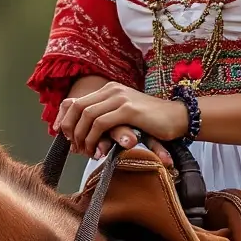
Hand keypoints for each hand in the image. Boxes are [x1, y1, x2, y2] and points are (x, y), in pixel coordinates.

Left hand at [53, 82, 187, 162]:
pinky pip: (101, 124)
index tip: (63, 137)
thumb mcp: (125, 116)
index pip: (76, 101)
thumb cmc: (152, 121)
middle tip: (75, 148)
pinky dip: (94, 138)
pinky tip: (98, 150)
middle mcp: (112, 89)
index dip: (65, 119)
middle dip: (71, 130)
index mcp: (109, 89)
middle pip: (77, 107)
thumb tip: (82, 135)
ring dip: (82, 137)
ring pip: (87, 116)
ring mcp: (120, 98)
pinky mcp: (128, 110)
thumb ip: (106, 118)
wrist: (177, 117)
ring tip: (86, 152)